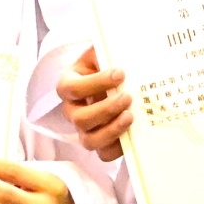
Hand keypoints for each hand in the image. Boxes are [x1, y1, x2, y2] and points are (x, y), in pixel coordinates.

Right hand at [57, 46, 131, 162]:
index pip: (73, 88)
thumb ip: (109, 51)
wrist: (118, 79)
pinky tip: (133, 135)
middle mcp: (72, 110)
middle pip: (81, 118)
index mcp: (69, 85)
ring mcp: (85, 129)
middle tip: (128, 97)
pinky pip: (104, 154)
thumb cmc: (108, 64)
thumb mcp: (105, 53)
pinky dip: (118, 148)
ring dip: (111, 131)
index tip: (121, 72)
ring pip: (90, 140)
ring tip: (131, 116)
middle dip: (105, 109)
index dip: (95, 83)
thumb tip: (128, 50)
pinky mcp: (100, 142)